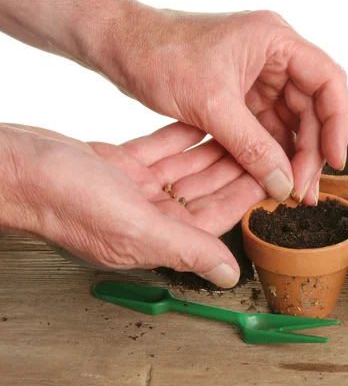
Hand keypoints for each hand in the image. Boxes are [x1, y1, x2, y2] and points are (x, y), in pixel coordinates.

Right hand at [0, 122, 265, 287]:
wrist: (16, 167)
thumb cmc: (65, 199)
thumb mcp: (135, 226)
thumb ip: (186, 248)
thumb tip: (229, 276)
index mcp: (156, 237)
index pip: (215, 216)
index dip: (245, 194)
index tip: (270, 173)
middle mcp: (149, 216)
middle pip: (206, 191)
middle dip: (234, 168)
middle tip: (263, 144)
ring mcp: (134, 190)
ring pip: (186, 169)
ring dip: (213, 150)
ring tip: (241, 128)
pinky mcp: (121, 166)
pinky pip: (161, 150)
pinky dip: (181, 137)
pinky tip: (201, 122)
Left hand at [96, 4, 347, 205]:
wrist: (120, 45)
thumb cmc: (159, 54)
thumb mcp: (211, 105)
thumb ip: (252, 146)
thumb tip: (284, 184)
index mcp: (275, 42)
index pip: (328, 81)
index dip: (338, 123)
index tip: (335, 160)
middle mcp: (274, 57)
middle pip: (312, 108)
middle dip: (310, 151)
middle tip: (305, 190)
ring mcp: (258, 76)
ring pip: (290, 122)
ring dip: (292, 157)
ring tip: (292, 193)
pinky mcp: (241, 94)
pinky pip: (266, 127)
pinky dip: (269, 152)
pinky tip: (271, 178)